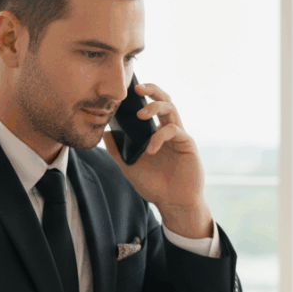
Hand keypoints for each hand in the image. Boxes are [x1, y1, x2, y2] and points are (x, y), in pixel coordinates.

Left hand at [102, 82, 212, 238]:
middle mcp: (169, 131)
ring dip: (155, 106)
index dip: (142, 96)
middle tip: (136, 88)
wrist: (174, 204)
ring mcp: (179, 137)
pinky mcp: (187, 144)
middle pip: (165, 100)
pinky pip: (174, 130)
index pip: (151, 107)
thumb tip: (105, 134)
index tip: (126, 91)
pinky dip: (159, 137)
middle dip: (152, 89)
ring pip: (171, 109)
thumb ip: (117, 151)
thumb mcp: (130, 167)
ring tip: (141, 114)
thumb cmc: (156, 186)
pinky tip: (151, 149)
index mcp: (157, 133)